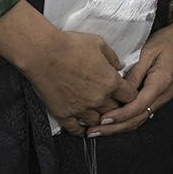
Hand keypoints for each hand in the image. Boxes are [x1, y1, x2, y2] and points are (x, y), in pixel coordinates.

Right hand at [19, 30, 136, 135]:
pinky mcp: (63, 114)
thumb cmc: (70, 45)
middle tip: (112, 104)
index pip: (130, 96)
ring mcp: (80, 108)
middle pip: (115, 110)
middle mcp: (98, 99)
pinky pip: (75, 129)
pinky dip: (80, 130)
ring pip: (97, 122)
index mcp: (110, 82)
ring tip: (98, 115)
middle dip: (116, 107)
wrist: (42, 53)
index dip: (129, 95)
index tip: (125, 93)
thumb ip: (112, 57)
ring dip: (99, 118)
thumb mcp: (99, 44)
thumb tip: (119, 66)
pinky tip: (82, 128)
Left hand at [87, 4, 172, 136]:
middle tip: (94, 131)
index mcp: (161, 83)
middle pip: (138, 118)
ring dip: (119, 126)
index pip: (138, 106)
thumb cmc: (169, 41)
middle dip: (115, 127)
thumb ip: (134, 73)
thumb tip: (120, 90)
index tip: (103, 119)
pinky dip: (127, 119)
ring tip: (100, 129)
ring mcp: (162, 97)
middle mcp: (163, 94)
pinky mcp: (159, 95)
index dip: (120, 115)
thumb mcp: (148, 52)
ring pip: (140, 118)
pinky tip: (114, 121)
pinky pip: (142, 112)